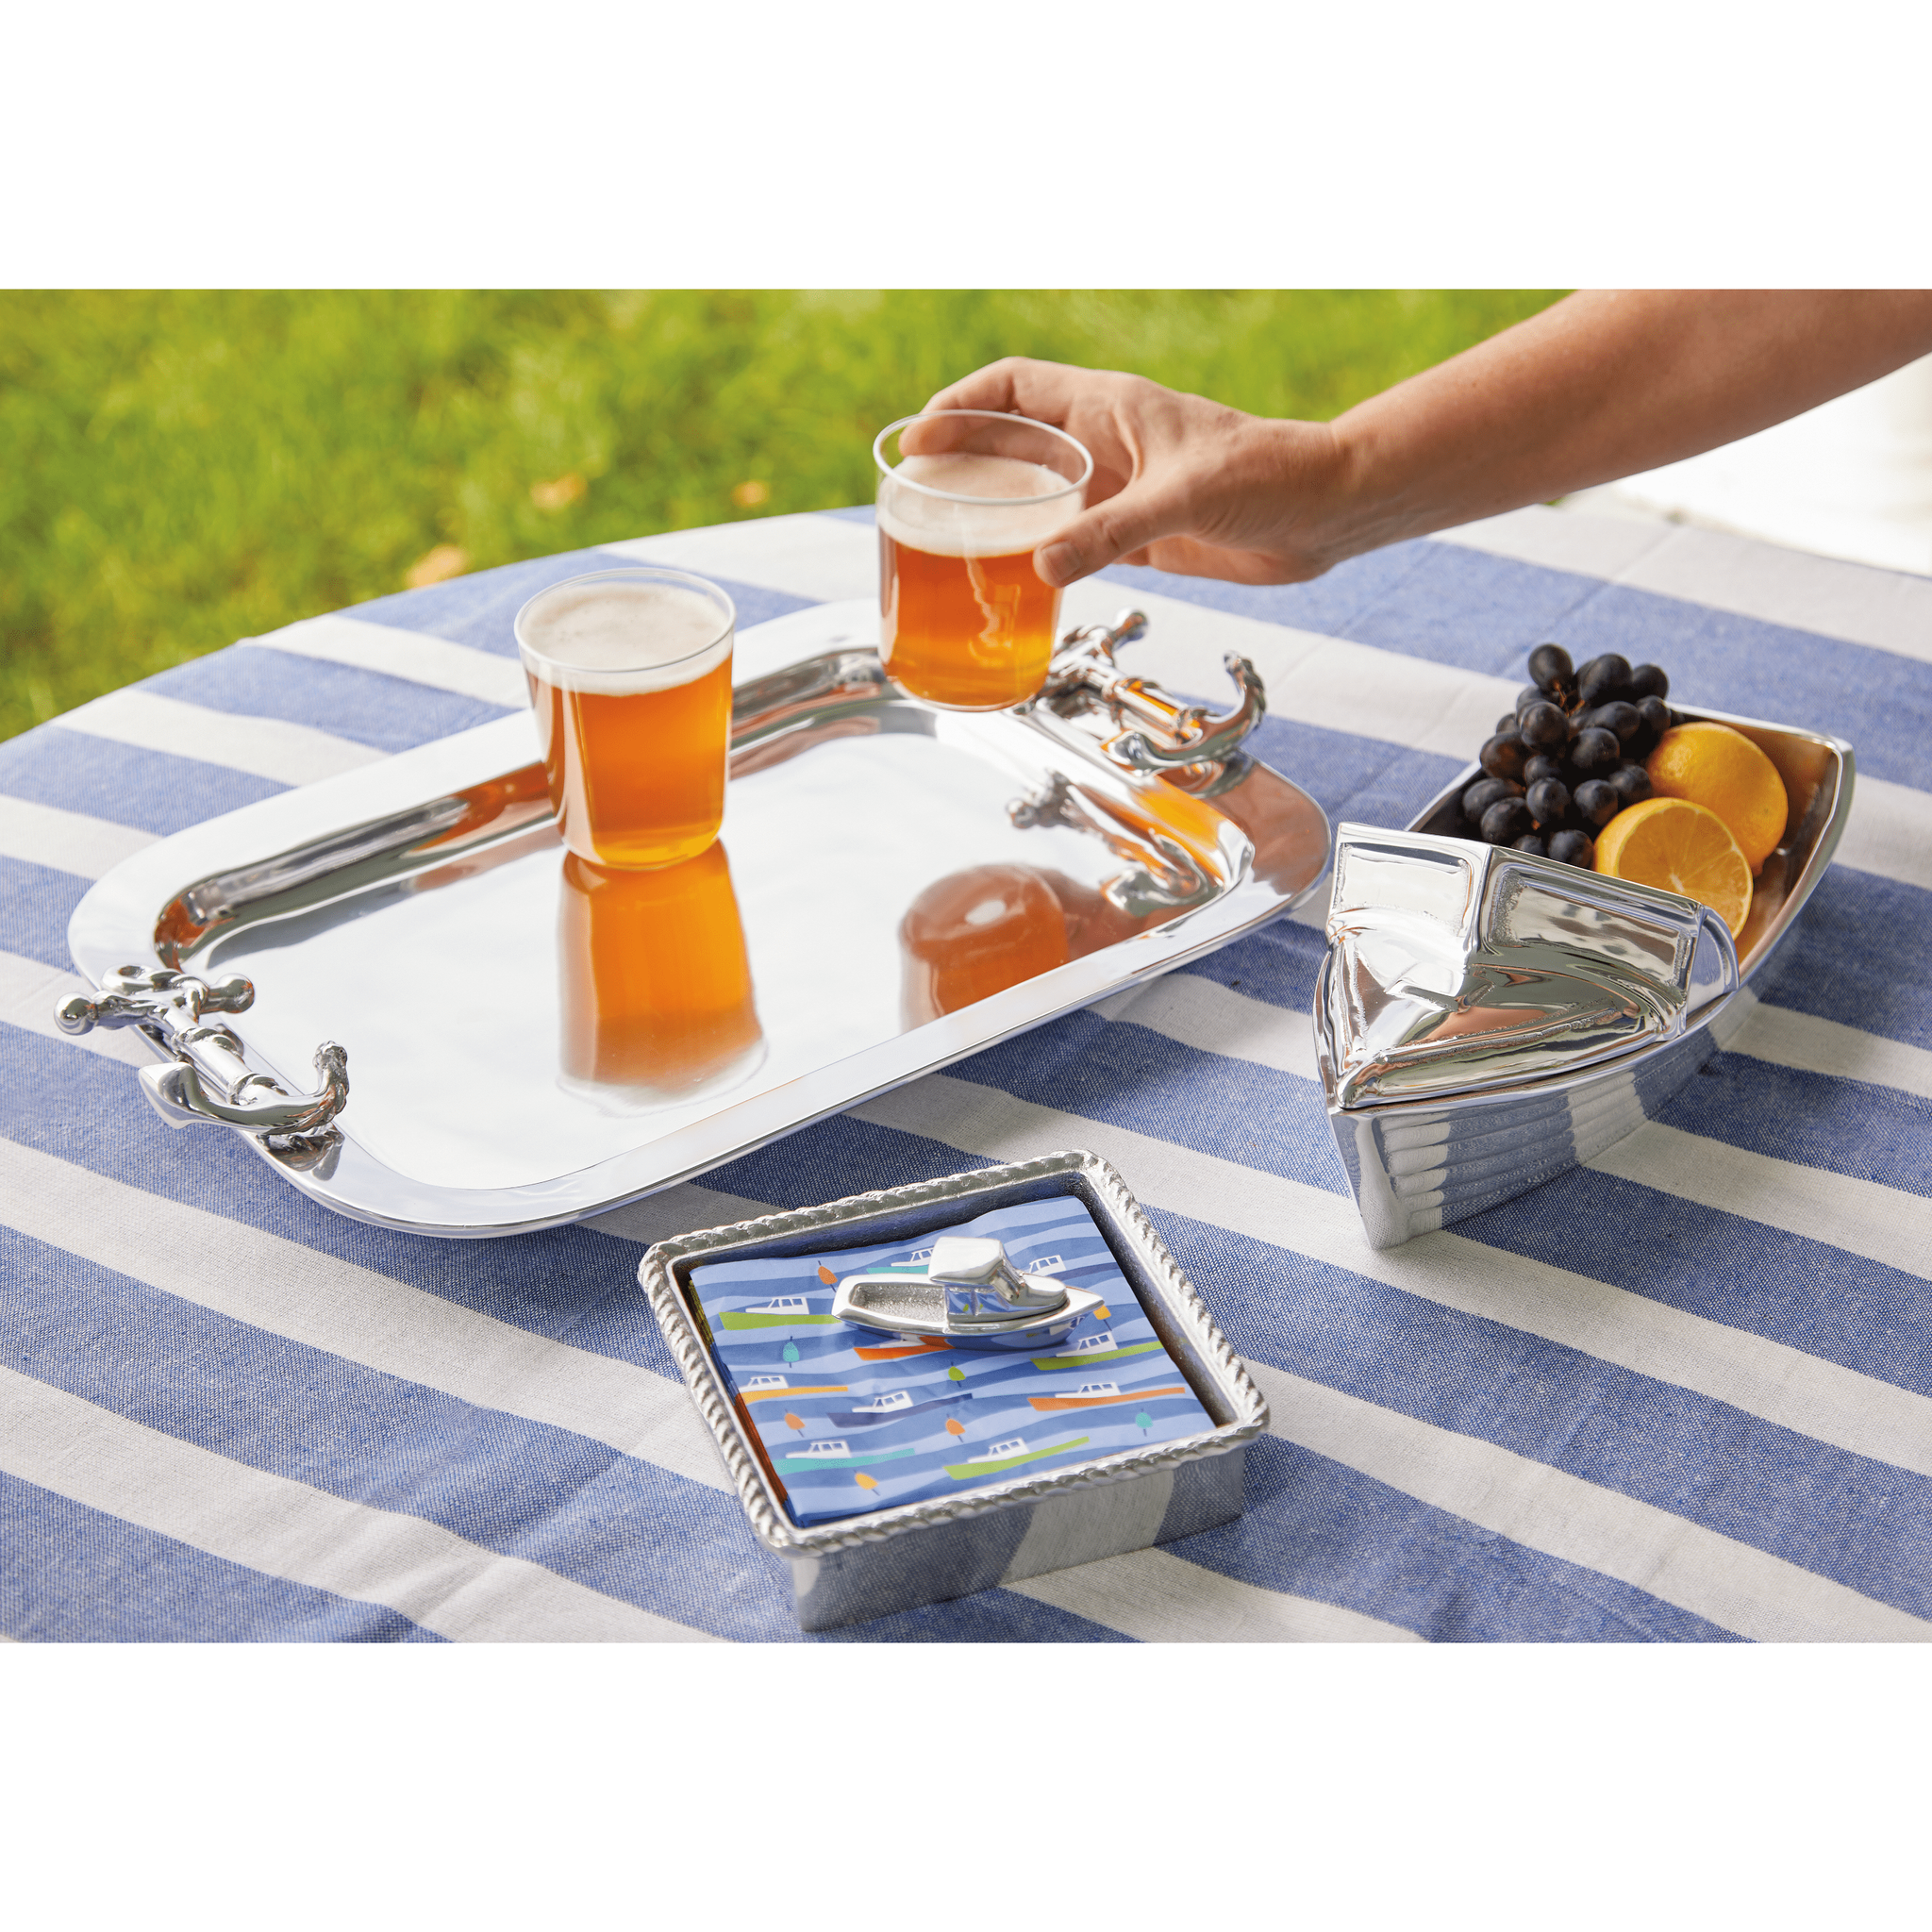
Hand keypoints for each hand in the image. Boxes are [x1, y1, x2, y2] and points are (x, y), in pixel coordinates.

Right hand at [924, 357, 1350, 587]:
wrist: (1326, 512)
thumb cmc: (1271, 476)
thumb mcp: (1185, 499)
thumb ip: (1112, 533)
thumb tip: (1041, 568)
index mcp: (1110, 408)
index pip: (1015, 388)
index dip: (961, 406)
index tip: (920, 438)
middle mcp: (1106, 445)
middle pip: (1011, 442)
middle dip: (960, 463)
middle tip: (913, 497)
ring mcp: (1118, 491)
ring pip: (1034, 495)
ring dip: (992, 513)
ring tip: (944, 543)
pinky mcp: (1137, 534)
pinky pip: (1067, 543)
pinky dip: (1033, 559)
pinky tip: (1009, 582)